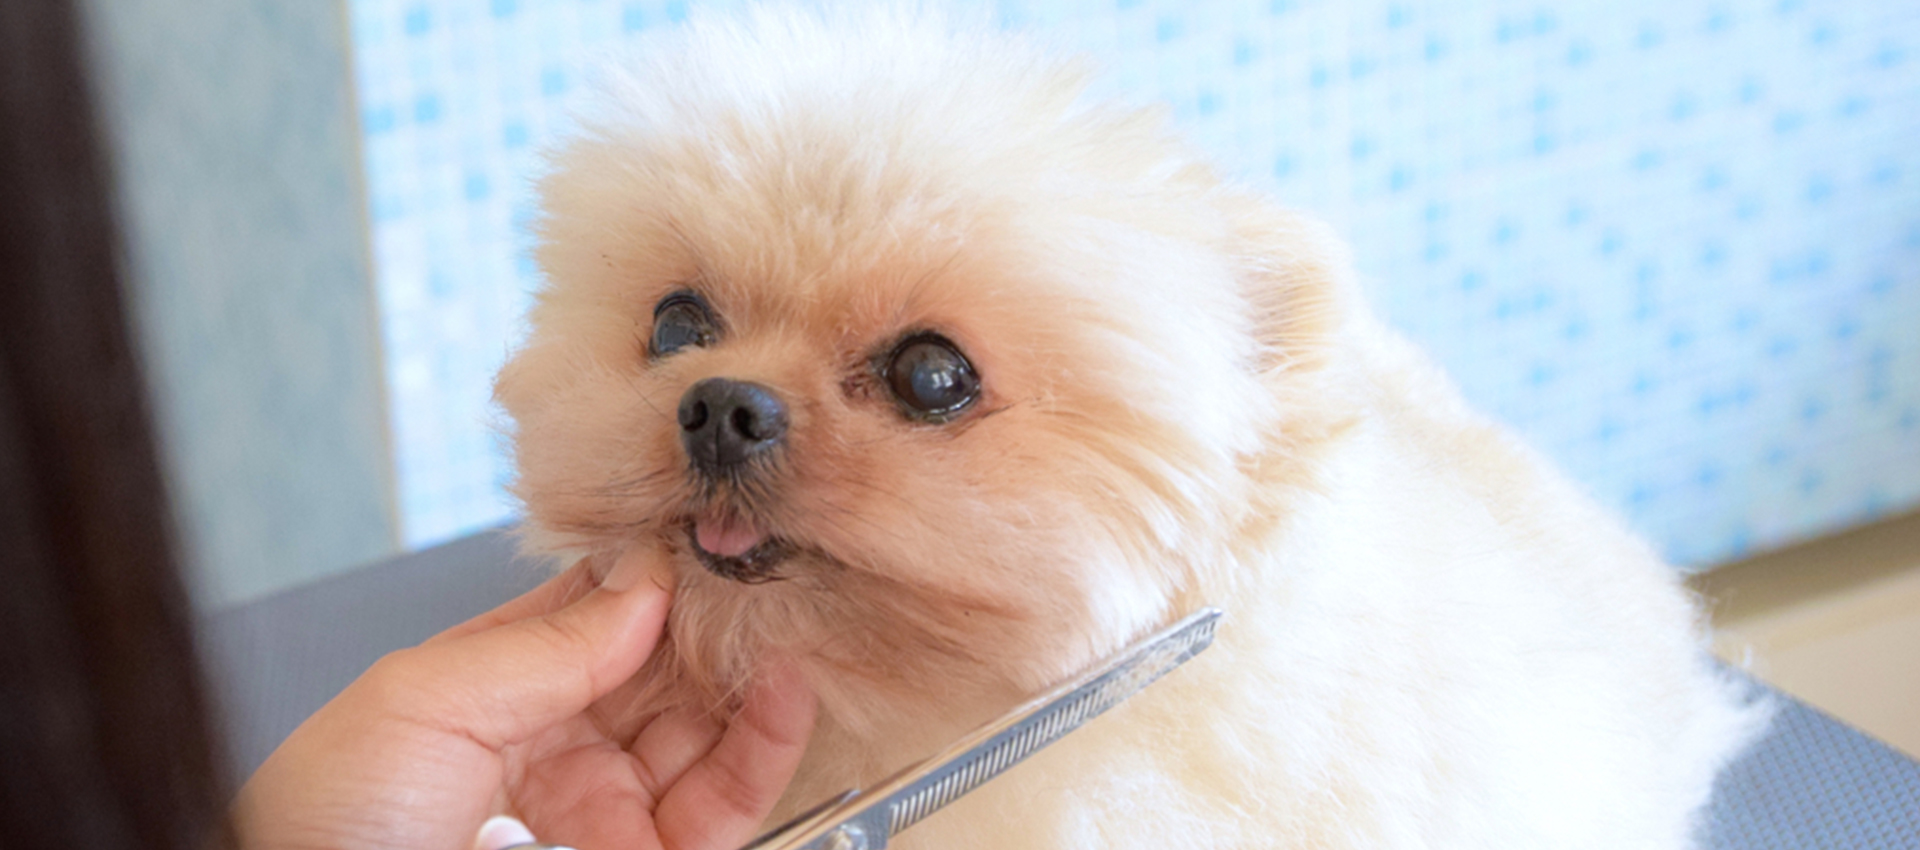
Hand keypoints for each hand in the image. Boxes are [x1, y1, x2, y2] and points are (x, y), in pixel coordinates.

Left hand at [235, 545, 815, 849]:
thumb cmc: (328, 820)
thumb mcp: (423, 698)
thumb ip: (546, 643)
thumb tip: (645, 580)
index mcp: (494, 694)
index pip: (602, 616)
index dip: (658, 574)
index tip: (709, 532)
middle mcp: (558, 748)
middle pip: (666, 672)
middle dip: (718, 622)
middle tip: (766, 570)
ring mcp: (604, 809)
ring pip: (708, 736)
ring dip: (755, 678)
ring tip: (787, 627)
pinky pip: (723, 806)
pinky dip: (765, 748)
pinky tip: (783, 691)